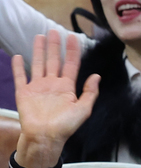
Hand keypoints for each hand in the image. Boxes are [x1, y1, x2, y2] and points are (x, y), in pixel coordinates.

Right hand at [13, 31, 99, 167]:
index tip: (73, 36)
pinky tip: (18, 56)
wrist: (45, 138)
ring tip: (40, 37)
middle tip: (55, 30)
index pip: (71, 64)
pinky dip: (18, 67)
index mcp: (67, 87)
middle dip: (55, 46)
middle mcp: (52, 85)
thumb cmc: (66, 126)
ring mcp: (37, 88)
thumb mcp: (84, 109)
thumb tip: (96, 75)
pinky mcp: (24, 93)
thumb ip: (90, 92)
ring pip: (38, 64)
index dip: (72, 50)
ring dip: (39, 51)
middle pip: (54, 60)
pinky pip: (20, 77)